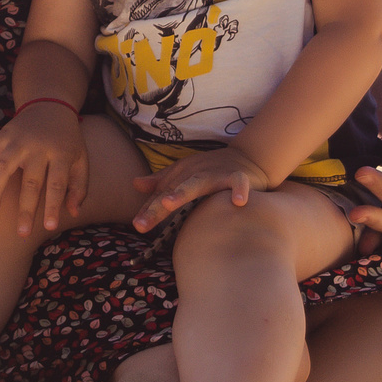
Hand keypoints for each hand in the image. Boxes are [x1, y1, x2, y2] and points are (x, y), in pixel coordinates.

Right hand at [0, 105, 89, 235]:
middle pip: (31, 181)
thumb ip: (79, 186)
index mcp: (60, 153)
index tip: (49, 227)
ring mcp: (17, 140)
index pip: (57, 183)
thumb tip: (72, 214)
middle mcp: (37, 147)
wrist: (50, 105)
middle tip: (22, 234)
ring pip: (3, 166)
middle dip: (26, 209)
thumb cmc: (67, 139)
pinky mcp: (2, 136)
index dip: (53, 205)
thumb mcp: (81, 159)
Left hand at [131, 145, 268, 232]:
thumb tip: (135, 184)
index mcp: (181, 177)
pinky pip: (239, 183)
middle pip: (172, 190)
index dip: (148, 210)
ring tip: (168, 202)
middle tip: (141, 222)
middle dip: (157, 203)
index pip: (161, 196)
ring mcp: (215, 175)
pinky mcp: (238, 176)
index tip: (137, 226)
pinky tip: (239, 202)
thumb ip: (160, 183)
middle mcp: (195, 175)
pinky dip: (240, 190)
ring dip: (183, 192)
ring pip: (198, 183)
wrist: (247, 156)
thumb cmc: (210, 170)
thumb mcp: (183, 174)